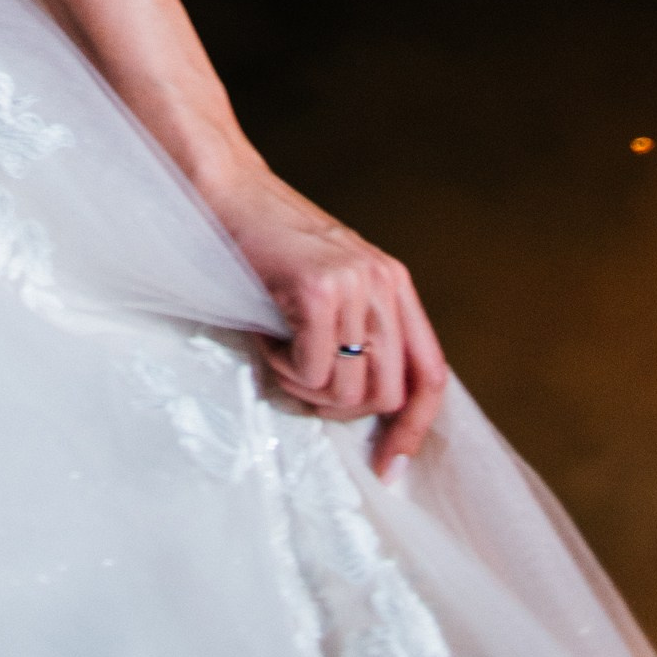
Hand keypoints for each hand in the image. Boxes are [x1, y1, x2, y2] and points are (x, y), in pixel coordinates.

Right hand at [198, 157, 447, 473]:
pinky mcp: (318, 290)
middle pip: (386, 395)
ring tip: (281, 353)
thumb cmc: (269, 245)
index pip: (429, 374)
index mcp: (394, 285)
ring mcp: (354, 284)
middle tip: (300, 381)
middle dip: (340, 409)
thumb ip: (358, 330)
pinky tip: (268, 337)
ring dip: (306, 389)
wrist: (228, 189)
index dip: (414, 429)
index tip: (390, 466)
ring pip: (347, 391)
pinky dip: (284, 369)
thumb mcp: (332, 286)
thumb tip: (365, 407)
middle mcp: (383, 283)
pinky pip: (312, 371)